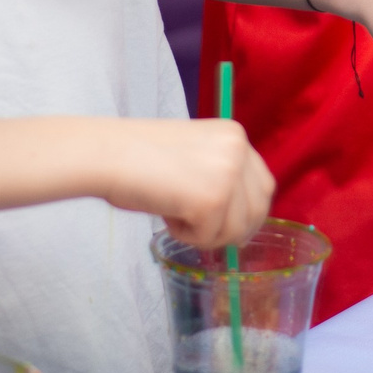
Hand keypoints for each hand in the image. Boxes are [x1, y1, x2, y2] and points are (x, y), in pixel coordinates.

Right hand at [99, 119, 273, 249]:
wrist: (109, 154)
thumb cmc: (139, 157)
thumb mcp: (194, 155)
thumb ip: (218, 174)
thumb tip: (238, 221)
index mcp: (235, 135)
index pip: (263, 184)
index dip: (249, 212)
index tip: (232, 228)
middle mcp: (239, 150)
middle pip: (258, 209)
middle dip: (235, 230)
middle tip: (206, 235)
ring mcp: (228, 174)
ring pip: (235, 229)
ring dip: (206, 234)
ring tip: (173, 214)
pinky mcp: (212, 200)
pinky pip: (209, 238)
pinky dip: (185, 236)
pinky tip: (165, 214)